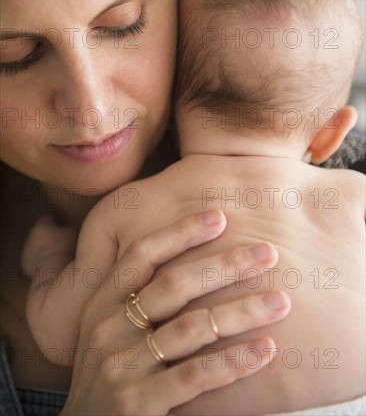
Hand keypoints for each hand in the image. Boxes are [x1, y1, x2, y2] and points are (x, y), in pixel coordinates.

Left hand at [21, 214, 77, 277]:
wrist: (53, 270)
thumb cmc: (64, 248)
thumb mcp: (71, 232)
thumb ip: (65, 228)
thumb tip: (64, 229)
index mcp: (40, 225)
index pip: (46, 217)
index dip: (55, 221)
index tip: (62, 227)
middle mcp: (30, 236)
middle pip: (39, 232)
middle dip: (48, 235)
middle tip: (61, 241)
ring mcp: (26, 251)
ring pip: (35, 245)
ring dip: (43, 247)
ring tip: (56, 254)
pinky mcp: (25, 264)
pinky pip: (34, 258)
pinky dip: (40, 259)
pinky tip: (50, 263)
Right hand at [62, 211, 289, 414]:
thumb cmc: (109, 374)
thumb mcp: (108, 330)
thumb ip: (136, 300)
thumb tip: (194, 263)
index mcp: (101, 304)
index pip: (141, 256)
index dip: (180, 233)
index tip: (220, 216)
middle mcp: (107, 329)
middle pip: (173, 285)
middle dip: (224, 265)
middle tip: (268, 252)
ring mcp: (121, 367)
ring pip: (192, 328)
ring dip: (241, 311)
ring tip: (281, 301)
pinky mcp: (138, 404)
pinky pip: (195, 376)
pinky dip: (233, 361)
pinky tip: (265, 349)